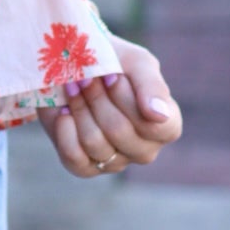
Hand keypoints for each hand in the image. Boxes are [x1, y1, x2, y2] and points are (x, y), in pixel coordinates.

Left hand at [37, 30, 182, 178]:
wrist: (71, 64)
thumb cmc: (112, 62)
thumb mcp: (136, 62)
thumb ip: (151, 85)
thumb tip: (158, 115)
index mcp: (166, 125)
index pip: (156, 126)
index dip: (127, 99)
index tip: (111, 75)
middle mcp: (145, 149)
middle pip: (119, 131)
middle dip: (97, 98)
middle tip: (85, 78)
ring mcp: (116, 161)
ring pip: (94, 143)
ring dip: (79, 108)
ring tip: (72, 88)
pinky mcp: (86, 167)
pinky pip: (74, 157)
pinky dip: (64, 130)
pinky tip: (63, 112)